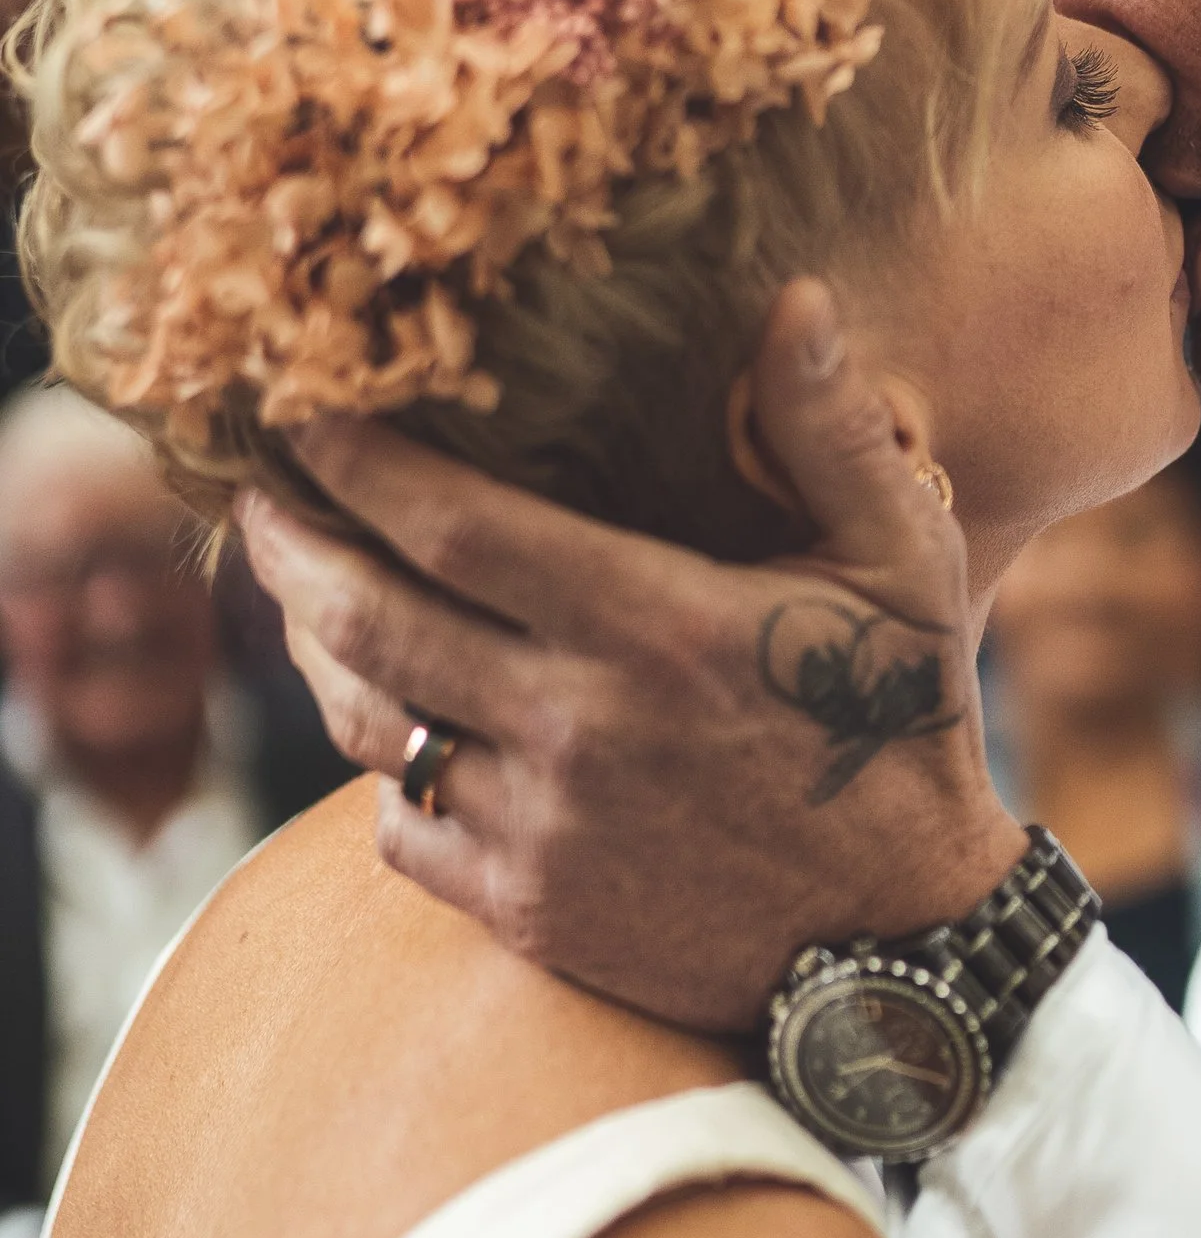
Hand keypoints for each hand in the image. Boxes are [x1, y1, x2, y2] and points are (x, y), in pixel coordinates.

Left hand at [236, 281, 1023, 1026]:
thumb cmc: (901, 727)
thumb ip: (834, 430)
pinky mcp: (531, 912)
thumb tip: (791, 298)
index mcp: (655, 627)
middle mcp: (578, 727)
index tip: (304, 413)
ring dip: (315, 655)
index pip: (453, 525)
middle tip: (258, 499)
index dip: (358, 463)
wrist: (906, 939)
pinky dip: (384, 775)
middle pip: (368, 622)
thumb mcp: (904, 564)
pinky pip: (402, 833)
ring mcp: (543, 830)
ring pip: (371, 729)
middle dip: (291, 550)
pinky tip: (392, 727)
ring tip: (301, 598)